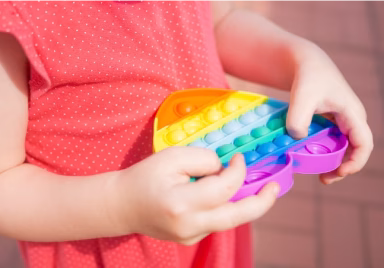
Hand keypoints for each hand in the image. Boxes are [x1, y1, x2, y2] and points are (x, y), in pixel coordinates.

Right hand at [107, 147, 278, 244]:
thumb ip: (203, 159)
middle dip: (262, 202)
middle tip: (276, 188)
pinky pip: (217, 223)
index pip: (224, 187)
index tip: (239, 157)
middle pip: (237, 217)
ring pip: (229, 220)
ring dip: (244, 203)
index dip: (237, 170)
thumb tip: (225, 168)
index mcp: (182, 203)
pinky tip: (222, 196)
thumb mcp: (172, 157)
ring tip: (257, 188)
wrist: (123, 205)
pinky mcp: (190, 240)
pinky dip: (225, 208)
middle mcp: (189, 226)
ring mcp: (190, 237)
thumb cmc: (144, 177)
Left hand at [286, 42, 373, 183]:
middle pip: (355, 149)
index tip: (340, 172)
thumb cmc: (308, 77)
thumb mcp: (302, 96)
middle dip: (343, 167)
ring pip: (343, 146)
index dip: (355, 162)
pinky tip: (309, 156)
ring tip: (319, 174)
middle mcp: (351, 119)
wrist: (305, 63)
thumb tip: (297, 138)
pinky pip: (332, 140)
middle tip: (324, 180)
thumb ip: (298, 118)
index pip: (363, 143)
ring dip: (334, 161)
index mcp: (352, 113)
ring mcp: (341, 120)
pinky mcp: (330, 120)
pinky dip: (324, 151)